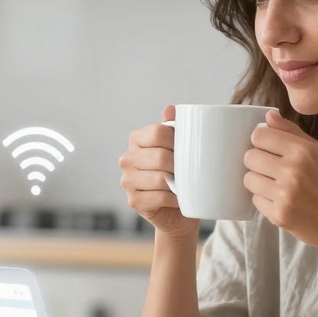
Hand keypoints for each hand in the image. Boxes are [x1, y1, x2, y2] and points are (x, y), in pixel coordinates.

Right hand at [120, 106, 200, 240]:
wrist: (182, 207)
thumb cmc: (183, 173)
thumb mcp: (181, 147)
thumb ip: (175, 126)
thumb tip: (170, 109)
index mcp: (137, 139)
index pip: (158, 132)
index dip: (177, 140)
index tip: (189, 148)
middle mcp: (127, 158)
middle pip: (159, 156)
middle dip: (180, 165)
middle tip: (190, 171)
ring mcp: (127, 181)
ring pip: (159, 179)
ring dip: (177, 184)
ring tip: (184, 185)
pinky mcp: (133, 201)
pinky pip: (159, 198)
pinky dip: (174, 200)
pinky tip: (179, 199)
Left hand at [243, 110, 317, 250]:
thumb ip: (292, 133)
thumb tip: (268, 116)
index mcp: (304, 150)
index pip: (259, 136)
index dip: (260, 142)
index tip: (267, 149)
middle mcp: (293, 170)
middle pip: (250, 157)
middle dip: (257, 163)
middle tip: (271, 171)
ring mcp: (285, 194)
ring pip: (249, 179)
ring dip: (258, 183)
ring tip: (276, 187)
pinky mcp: (279, 215)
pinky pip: (255, 200)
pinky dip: (264, 201)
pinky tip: (281, 202)